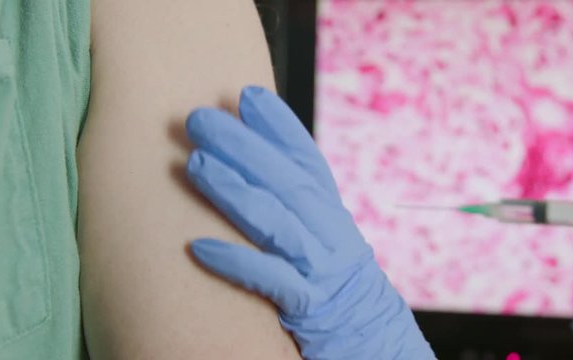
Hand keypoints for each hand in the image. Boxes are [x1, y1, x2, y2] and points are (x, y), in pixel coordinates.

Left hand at [184, 86, 435, 359]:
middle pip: (288, 182)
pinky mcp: (312, 308)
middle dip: (244, 146)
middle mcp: (332, 235)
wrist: (378, 345)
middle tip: (201, 118)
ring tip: (194, 163)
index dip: (281, 127)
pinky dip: (237, 263)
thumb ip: (301, 214)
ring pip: (277, 221)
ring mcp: (323, 269)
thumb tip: (261, 179)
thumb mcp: (328, 246)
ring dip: (235, 190)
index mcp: (334, 218)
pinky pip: (272, 282)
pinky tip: (197, 247)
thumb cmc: (343, 293)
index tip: (250, 96)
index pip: (309, 163)